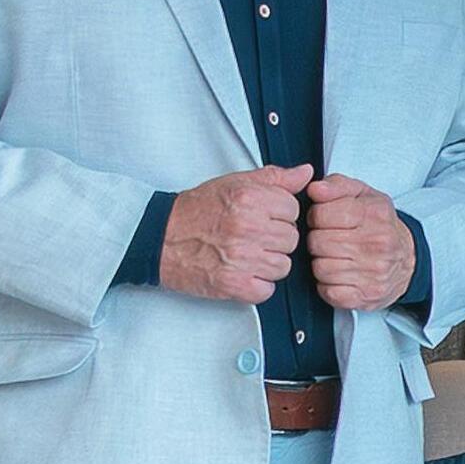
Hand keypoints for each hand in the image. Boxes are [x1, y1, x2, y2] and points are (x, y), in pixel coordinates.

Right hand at [160, 163, 310, 302]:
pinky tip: (243, 272)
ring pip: (283, 266)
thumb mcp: (234, 183)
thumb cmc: (195, 212)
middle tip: (252, 236)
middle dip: (275, 239)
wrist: (159, 238)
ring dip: (268, 263)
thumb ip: (274, 178)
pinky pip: (267, 290)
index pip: (293, 209)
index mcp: (249, 199)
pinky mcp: (234, 284)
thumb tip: (304, 173)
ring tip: (246, 254)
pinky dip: (257, 285)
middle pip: (291, 239)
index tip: (264, 217)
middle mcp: (247, 228)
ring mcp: (242, 258)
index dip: (279, 214)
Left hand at [304, 173, 416, 310]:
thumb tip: (315, 189)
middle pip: (318, 243)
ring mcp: (374, 272)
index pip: (322, 215)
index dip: (316, 217)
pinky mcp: (368, 295)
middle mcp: (377, 243)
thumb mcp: (363, 195)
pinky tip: (339, 275)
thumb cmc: (379, 225)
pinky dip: (328, 285)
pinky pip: (329, 291)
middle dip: (318, 240)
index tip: (325, 220)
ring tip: (335, 257)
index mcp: (374, 214)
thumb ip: (336, 185)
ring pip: (320, 268)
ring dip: (321, 263)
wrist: (408, 258)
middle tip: (329, 239)